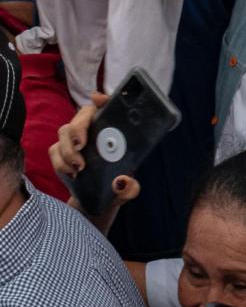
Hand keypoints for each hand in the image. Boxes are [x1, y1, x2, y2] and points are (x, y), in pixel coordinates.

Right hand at [48, 92, 139, 234]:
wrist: (95, 206)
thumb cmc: (115, 190)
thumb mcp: (127, 190)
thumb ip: (130, 188)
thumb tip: (122, 181)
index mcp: (116, 133)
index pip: (109, 107)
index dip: (104, 99)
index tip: (98, 99)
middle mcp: (96, 133)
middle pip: (82, 115)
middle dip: (79, 126)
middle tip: (81, 144)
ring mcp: (76, 142)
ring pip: (64, 131)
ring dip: (68, 147)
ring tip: (79, 166)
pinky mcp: (61, 155)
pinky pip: (53, 150)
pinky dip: (59, 161)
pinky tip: (71, 173)